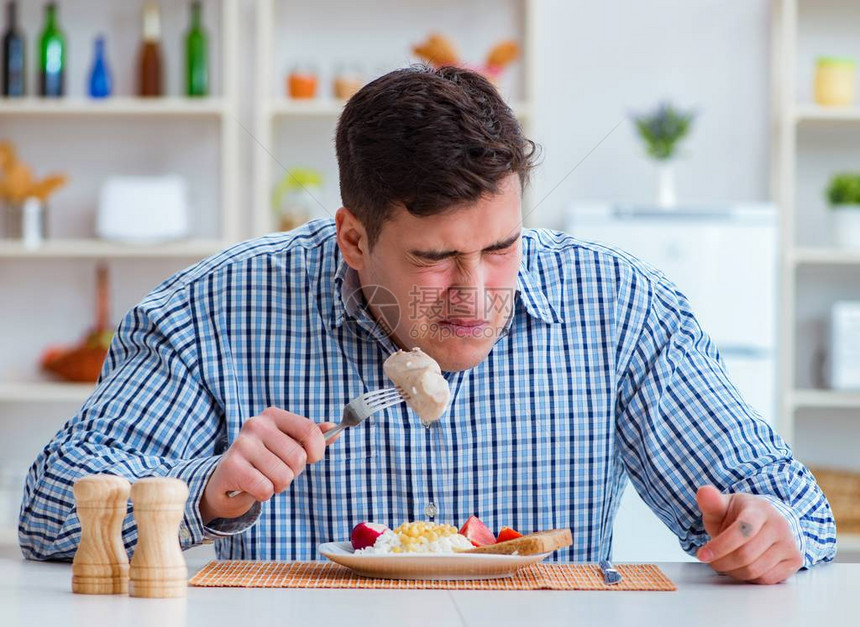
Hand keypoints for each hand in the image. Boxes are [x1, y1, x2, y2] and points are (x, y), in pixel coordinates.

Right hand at [199, 407, 337, 523]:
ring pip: (283, 476)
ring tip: (264, 478)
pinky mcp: (231, 467)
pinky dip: (263, 494)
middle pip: (298, 458)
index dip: (317, 451)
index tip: (311, 459)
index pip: (310, 431)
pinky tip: (252, 487)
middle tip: (277, 471)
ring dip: (278, 485)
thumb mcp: (288, 444)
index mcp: (273, 415)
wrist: (227, 480)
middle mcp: (256, 424)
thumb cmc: (264, 460)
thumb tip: (334, 429)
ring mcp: (242, 444)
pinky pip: (265, 488)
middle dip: (293, 473)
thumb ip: (311, 437)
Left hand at [695, 485, 802, 584]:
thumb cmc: (737, 515)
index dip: (720, 546)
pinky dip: (749, 578)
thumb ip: (711, 502)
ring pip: (755, 570)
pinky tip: (741, 567)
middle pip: (746, 554)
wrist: (763, 522)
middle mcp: (778, 525)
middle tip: (711, 561)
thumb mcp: (722, 506)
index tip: (702, 554)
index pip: (742, 531)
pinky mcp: (795, 560)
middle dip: (722, 562)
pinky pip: (767, 579)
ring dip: (733, 572)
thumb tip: (704, 492)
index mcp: (759, 509)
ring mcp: (789, 542)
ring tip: (724, 563)